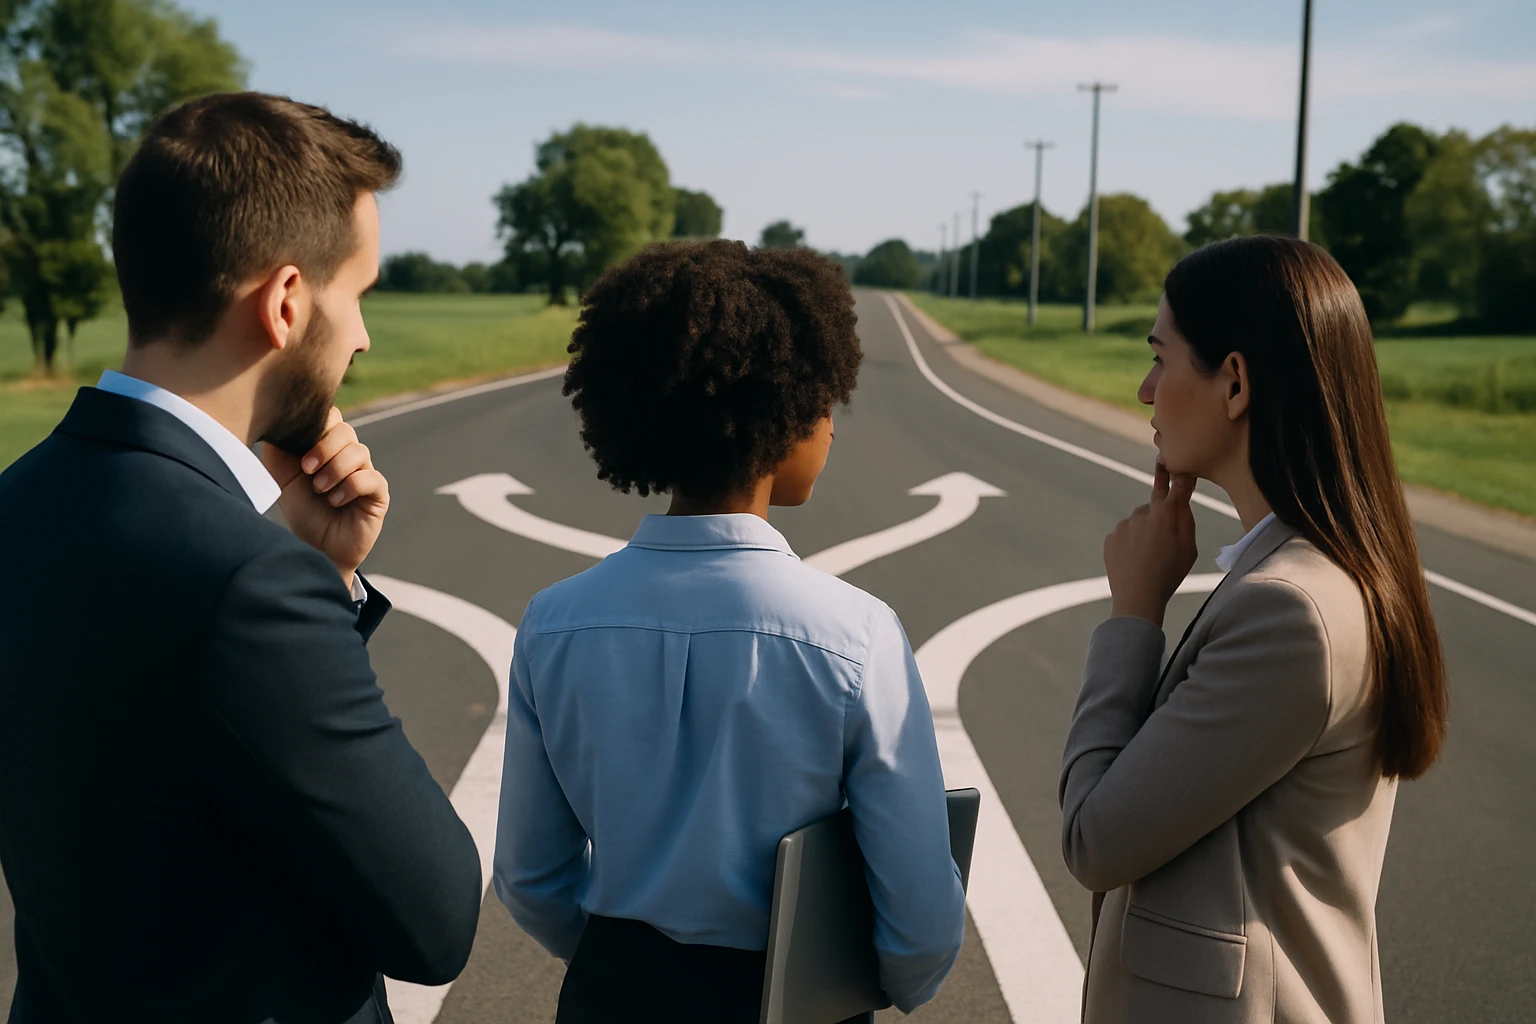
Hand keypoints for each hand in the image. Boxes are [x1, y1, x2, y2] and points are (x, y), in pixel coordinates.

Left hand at [261, 408, 388, 584]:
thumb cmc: (303, 513)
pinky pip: (371, 478)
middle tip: (307, 470)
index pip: (329, 418)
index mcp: (326, 447)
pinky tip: (336, 501)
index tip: (297, 452)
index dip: (315, 426)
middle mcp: (348, 456)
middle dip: (324, 448)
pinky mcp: (378, 493)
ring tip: (320, 490)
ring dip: (335, 470)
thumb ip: (278, 451)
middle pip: (345, 430)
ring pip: (359, 452)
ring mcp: (365, 473)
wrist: (317, 549)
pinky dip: (350, 487)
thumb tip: (276, 424)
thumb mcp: (283, 479)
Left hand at [1103, 461, 1197, 625]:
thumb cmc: (1169, 575)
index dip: (1177, 475)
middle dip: (1161, 517)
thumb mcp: (1189, 549)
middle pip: (1156, 507)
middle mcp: (1143, 514)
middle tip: (1164, 542)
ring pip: (1139, 522)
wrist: (1137, 598)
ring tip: (1149, 557)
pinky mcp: (1111, 536)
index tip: (1171, 460)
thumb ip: (1186, 520)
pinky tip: (1135, 560)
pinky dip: (1130, 542)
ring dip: (1145, 531)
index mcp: (1166, 516)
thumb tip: (1182, 500)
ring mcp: (1125, 525)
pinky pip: (1125, 533)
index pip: (1175, 486)